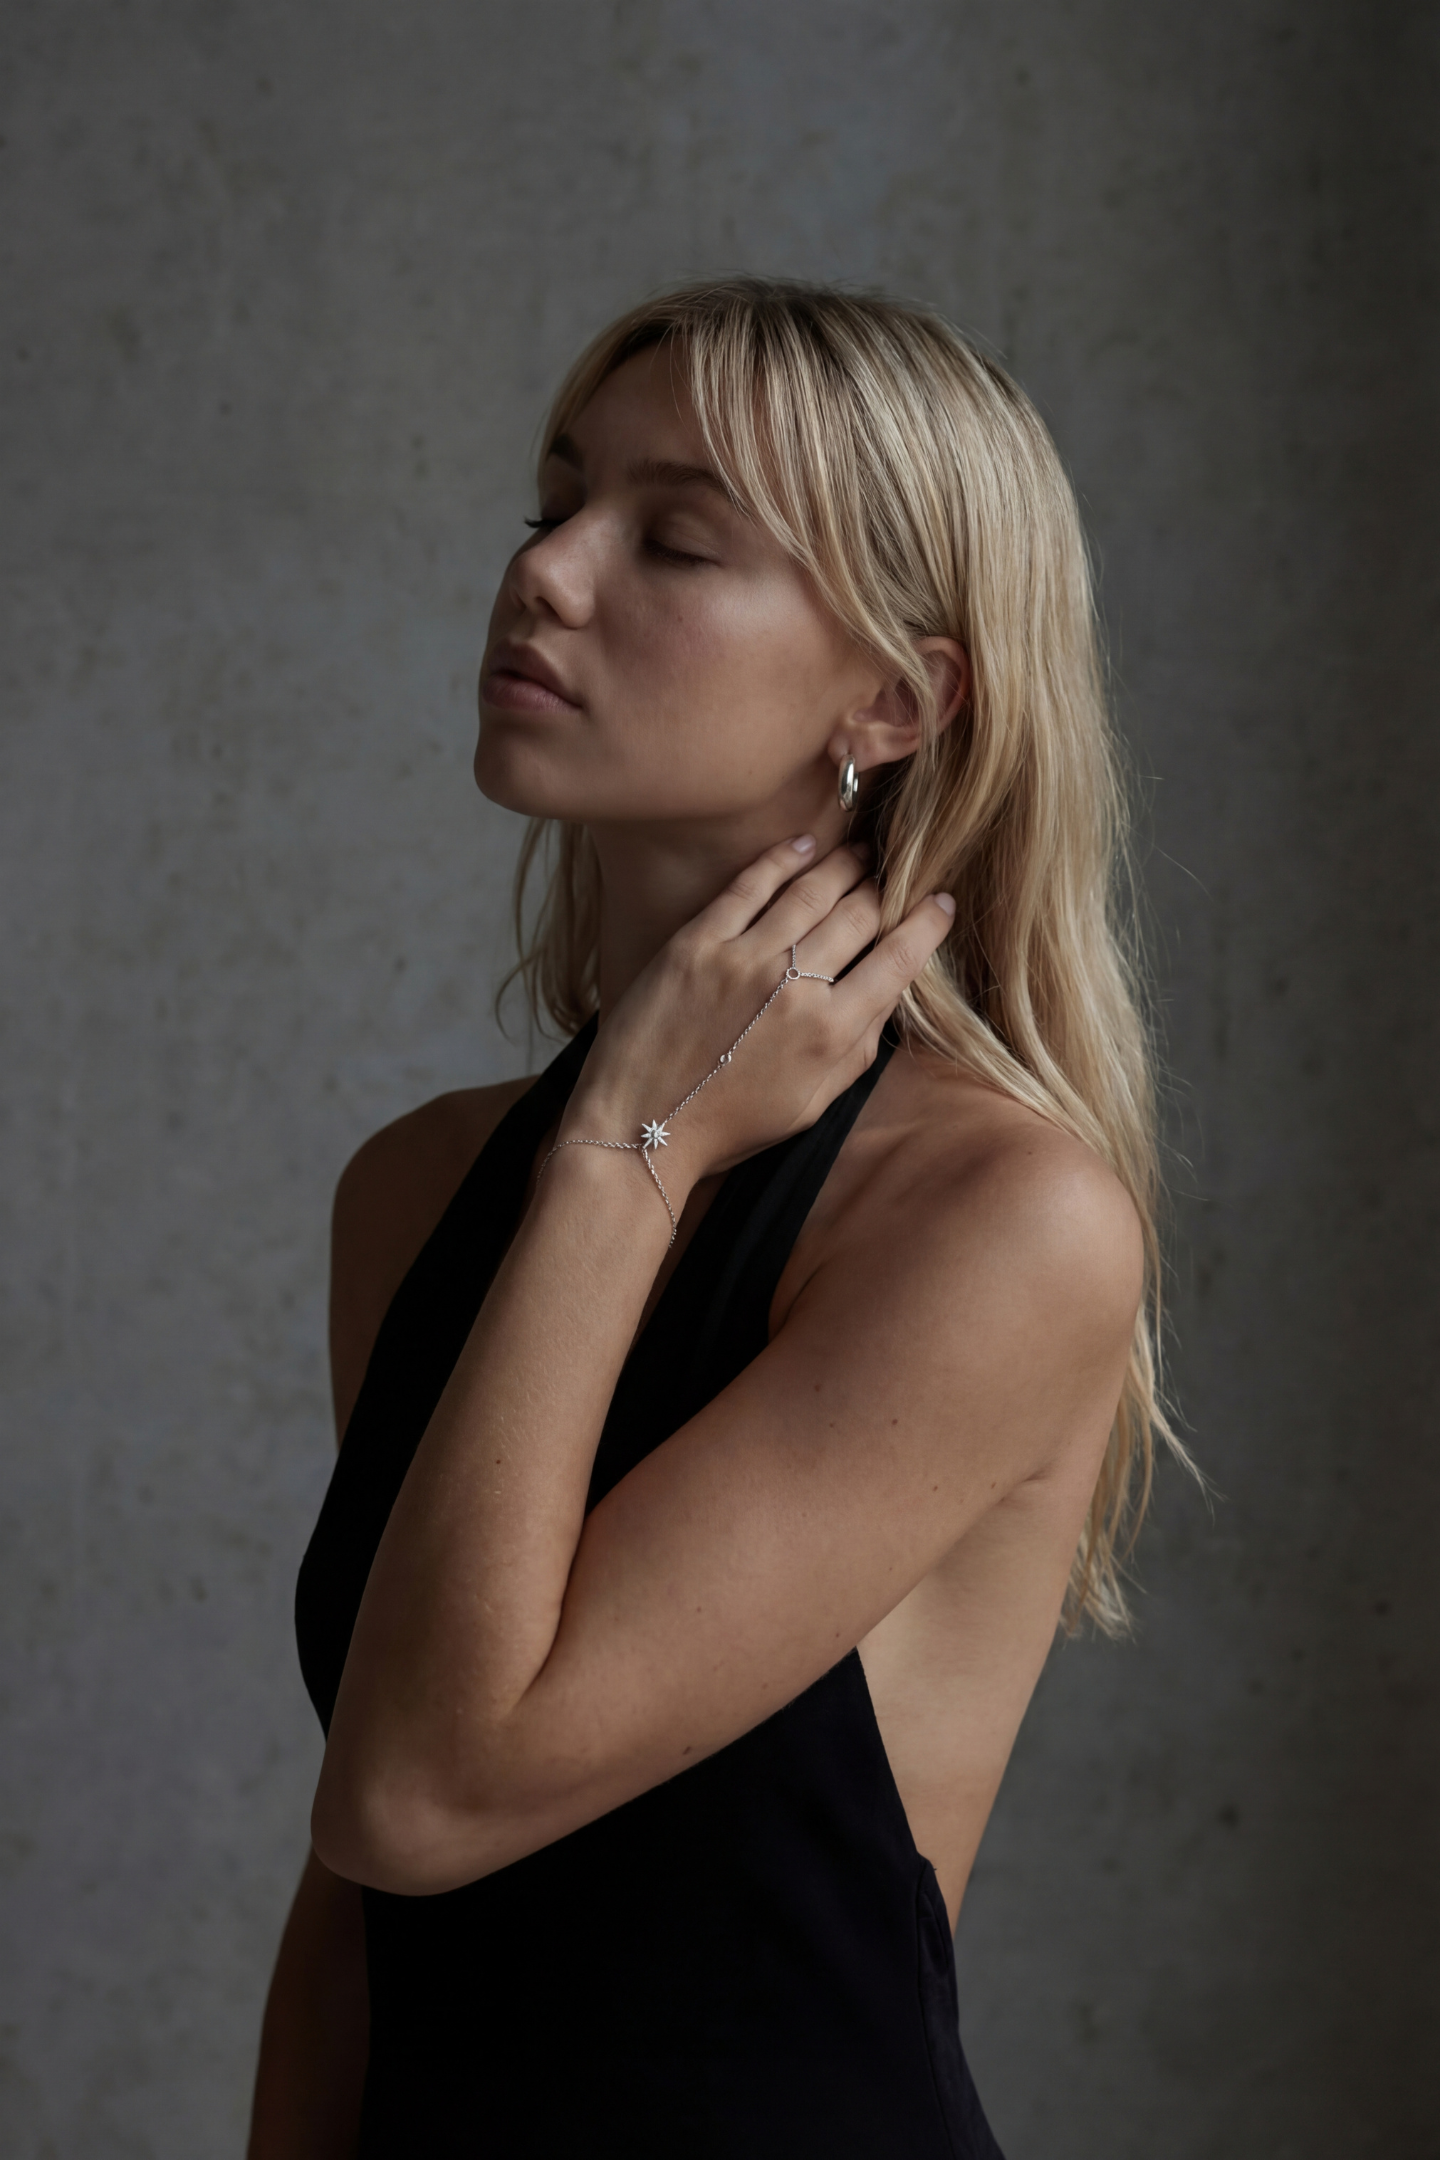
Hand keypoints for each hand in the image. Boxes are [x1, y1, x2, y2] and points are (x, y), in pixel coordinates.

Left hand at [557, 835, 955, 1191]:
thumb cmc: (727, 1125)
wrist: (639, 1127)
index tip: (940, 902)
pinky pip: (750, 885)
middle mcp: (794, 987)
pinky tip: (803, 844)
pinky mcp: (697, 943)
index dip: (927, 924)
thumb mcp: (812, 1104)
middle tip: (897, 870)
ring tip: (860, 850)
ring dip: (844, 863)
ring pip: (812, 890)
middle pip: (859, 914)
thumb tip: (889, 995)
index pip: (898, 960)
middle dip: (887, 886)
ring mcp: (743, 959)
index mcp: (830, 1032)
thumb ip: (856, 1048)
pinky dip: (783, 859)